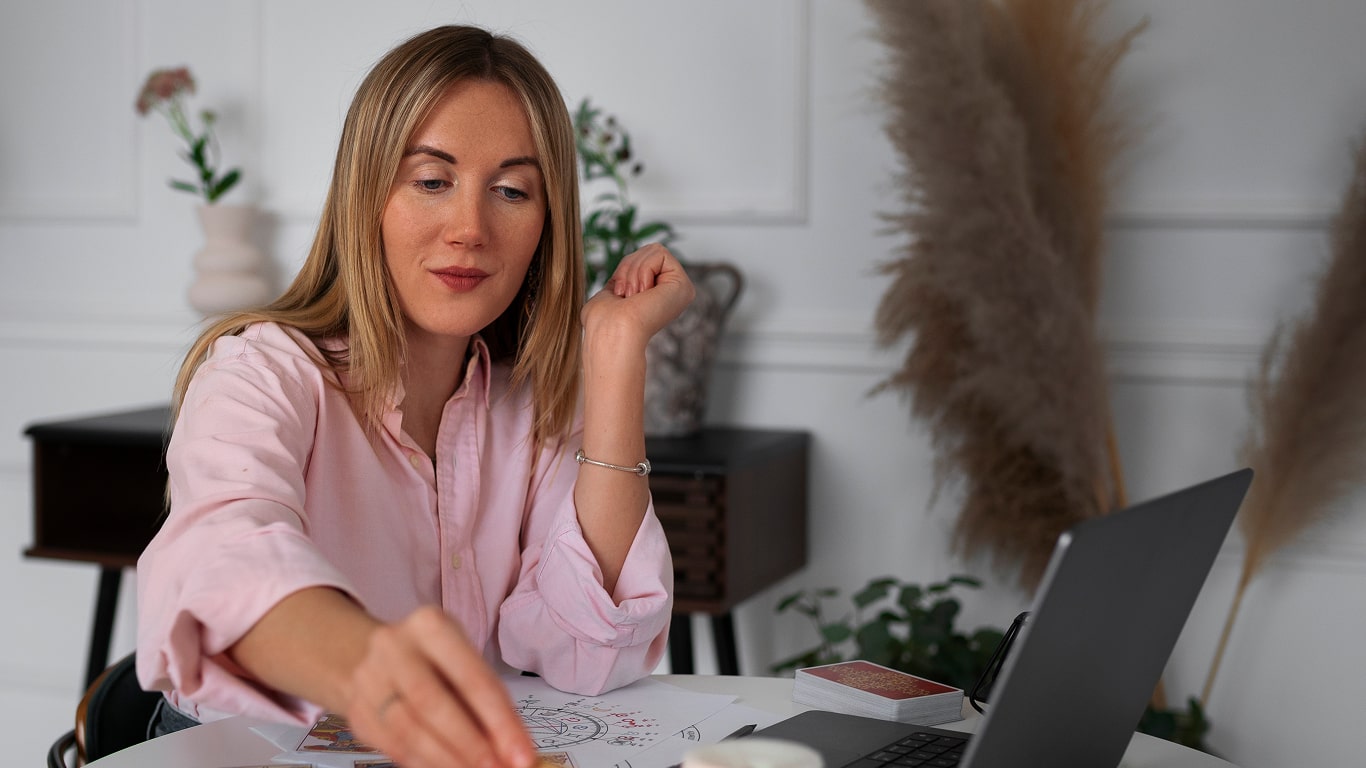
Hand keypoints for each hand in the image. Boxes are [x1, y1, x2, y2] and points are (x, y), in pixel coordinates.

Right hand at [342, 606, 535, 767]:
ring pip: (408, 728)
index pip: (471, 677)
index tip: (522, 754)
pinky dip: (422, 763)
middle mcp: (394, 646)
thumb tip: (516, 750)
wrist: (375, 658)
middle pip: (432, 702)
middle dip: (470, 744)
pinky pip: (391, 744)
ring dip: (446, 759)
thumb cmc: (434, 663)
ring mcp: (369, 678)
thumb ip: (488, 704)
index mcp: (430, 625)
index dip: (499, 721)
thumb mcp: (463, 664)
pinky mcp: (357, 709)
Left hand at [582, 243, 694, 349]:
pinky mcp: (684, 286)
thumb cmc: (605, 318)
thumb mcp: (612, 291)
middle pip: (649, 250)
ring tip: (635, 296)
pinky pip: (660, 253)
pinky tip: (644, 294)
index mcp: (657, 294)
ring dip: (635, 271)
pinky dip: (644, 270)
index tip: (620, 293)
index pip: (641, 257)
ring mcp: (680, 289)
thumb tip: (628, 273)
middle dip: (630, 267)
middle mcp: (672, 292)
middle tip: (627, 295)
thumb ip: (624, 279)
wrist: (611, 330)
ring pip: (655, 249)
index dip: (625, 269)